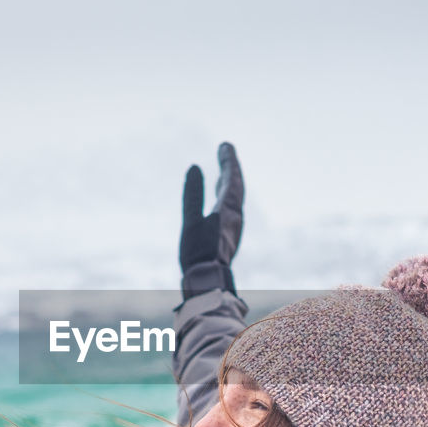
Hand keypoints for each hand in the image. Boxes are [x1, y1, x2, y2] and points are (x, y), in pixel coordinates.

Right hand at [179, 142, 244, 298]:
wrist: (208, 281)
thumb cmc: (198, 253)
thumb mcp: (191, 221)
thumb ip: (193, 194)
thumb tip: (195, 167)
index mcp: (228, 210)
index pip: (232, 178)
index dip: (229, 161)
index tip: (225, 145)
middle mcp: (234, 215)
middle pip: (235, 185)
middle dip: (230, 166)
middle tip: (225, 149)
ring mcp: (232, 225)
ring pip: (234, 196)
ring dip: (229, 180)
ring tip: (223, 168)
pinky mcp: (227, 234)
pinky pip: (230, 207)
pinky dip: (226, 195)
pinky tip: (219, 197)